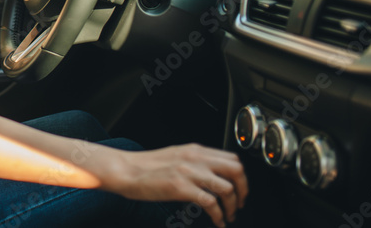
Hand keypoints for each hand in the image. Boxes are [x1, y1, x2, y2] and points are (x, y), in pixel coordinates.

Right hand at [104, 144, 247, 226]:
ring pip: (227, 188)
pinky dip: (219, 216)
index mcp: (195, 150)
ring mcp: (189, 172)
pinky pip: (211, 203)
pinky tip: (217, 221)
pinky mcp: (181, 188)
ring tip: (229, 215)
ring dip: (233, 206)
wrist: (126, 170)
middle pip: (236, 170)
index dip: (241, 176)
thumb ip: (195, 161)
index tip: (240, 188)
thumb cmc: (146, 166)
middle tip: (240, 202)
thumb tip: (212, 173)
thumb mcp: (175, 156)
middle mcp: (195, 158)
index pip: (231, 158)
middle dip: (244, 190)